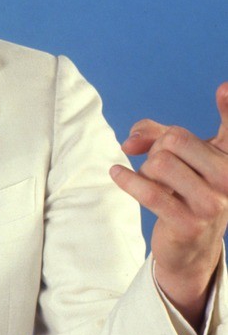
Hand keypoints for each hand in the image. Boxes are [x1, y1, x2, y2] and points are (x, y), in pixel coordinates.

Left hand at [110, 83, 227, 329]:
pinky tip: (116, 173)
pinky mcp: (189, 223)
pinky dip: (127, 179)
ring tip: (154, 181)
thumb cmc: (184, 190)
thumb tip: (130, 141)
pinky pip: (149, 192)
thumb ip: (155, 133)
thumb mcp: (177, 156)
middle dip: (157, 147)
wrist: (191, 245)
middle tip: (159, 165)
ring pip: (160, 162)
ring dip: (147, 169)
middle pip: (176, 139)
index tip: (223, 89)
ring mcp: (212, 203)